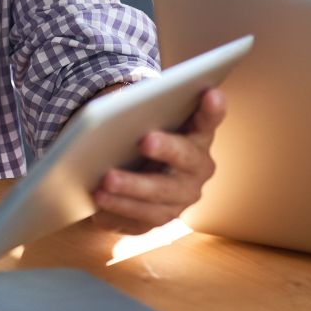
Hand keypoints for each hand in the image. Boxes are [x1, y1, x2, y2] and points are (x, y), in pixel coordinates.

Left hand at [91, 88, 224, 234]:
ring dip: (132, 188)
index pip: (208, 120)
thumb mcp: (140, 119)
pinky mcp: (161, 218)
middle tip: (145, 140)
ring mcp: (182, 197)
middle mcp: (197, 168)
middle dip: (166, 148)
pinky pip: (140, 218)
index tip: (211, 92)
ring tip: (106, 180)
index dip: (212, 108)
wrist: (130, 175)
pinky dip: (118, 209)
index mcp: (197, 136)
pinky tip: (99, 202)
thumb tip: (115, 107)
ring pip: (160, 194)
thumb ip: (138, 109)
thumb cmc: (138, 135)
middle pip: (185, 158)